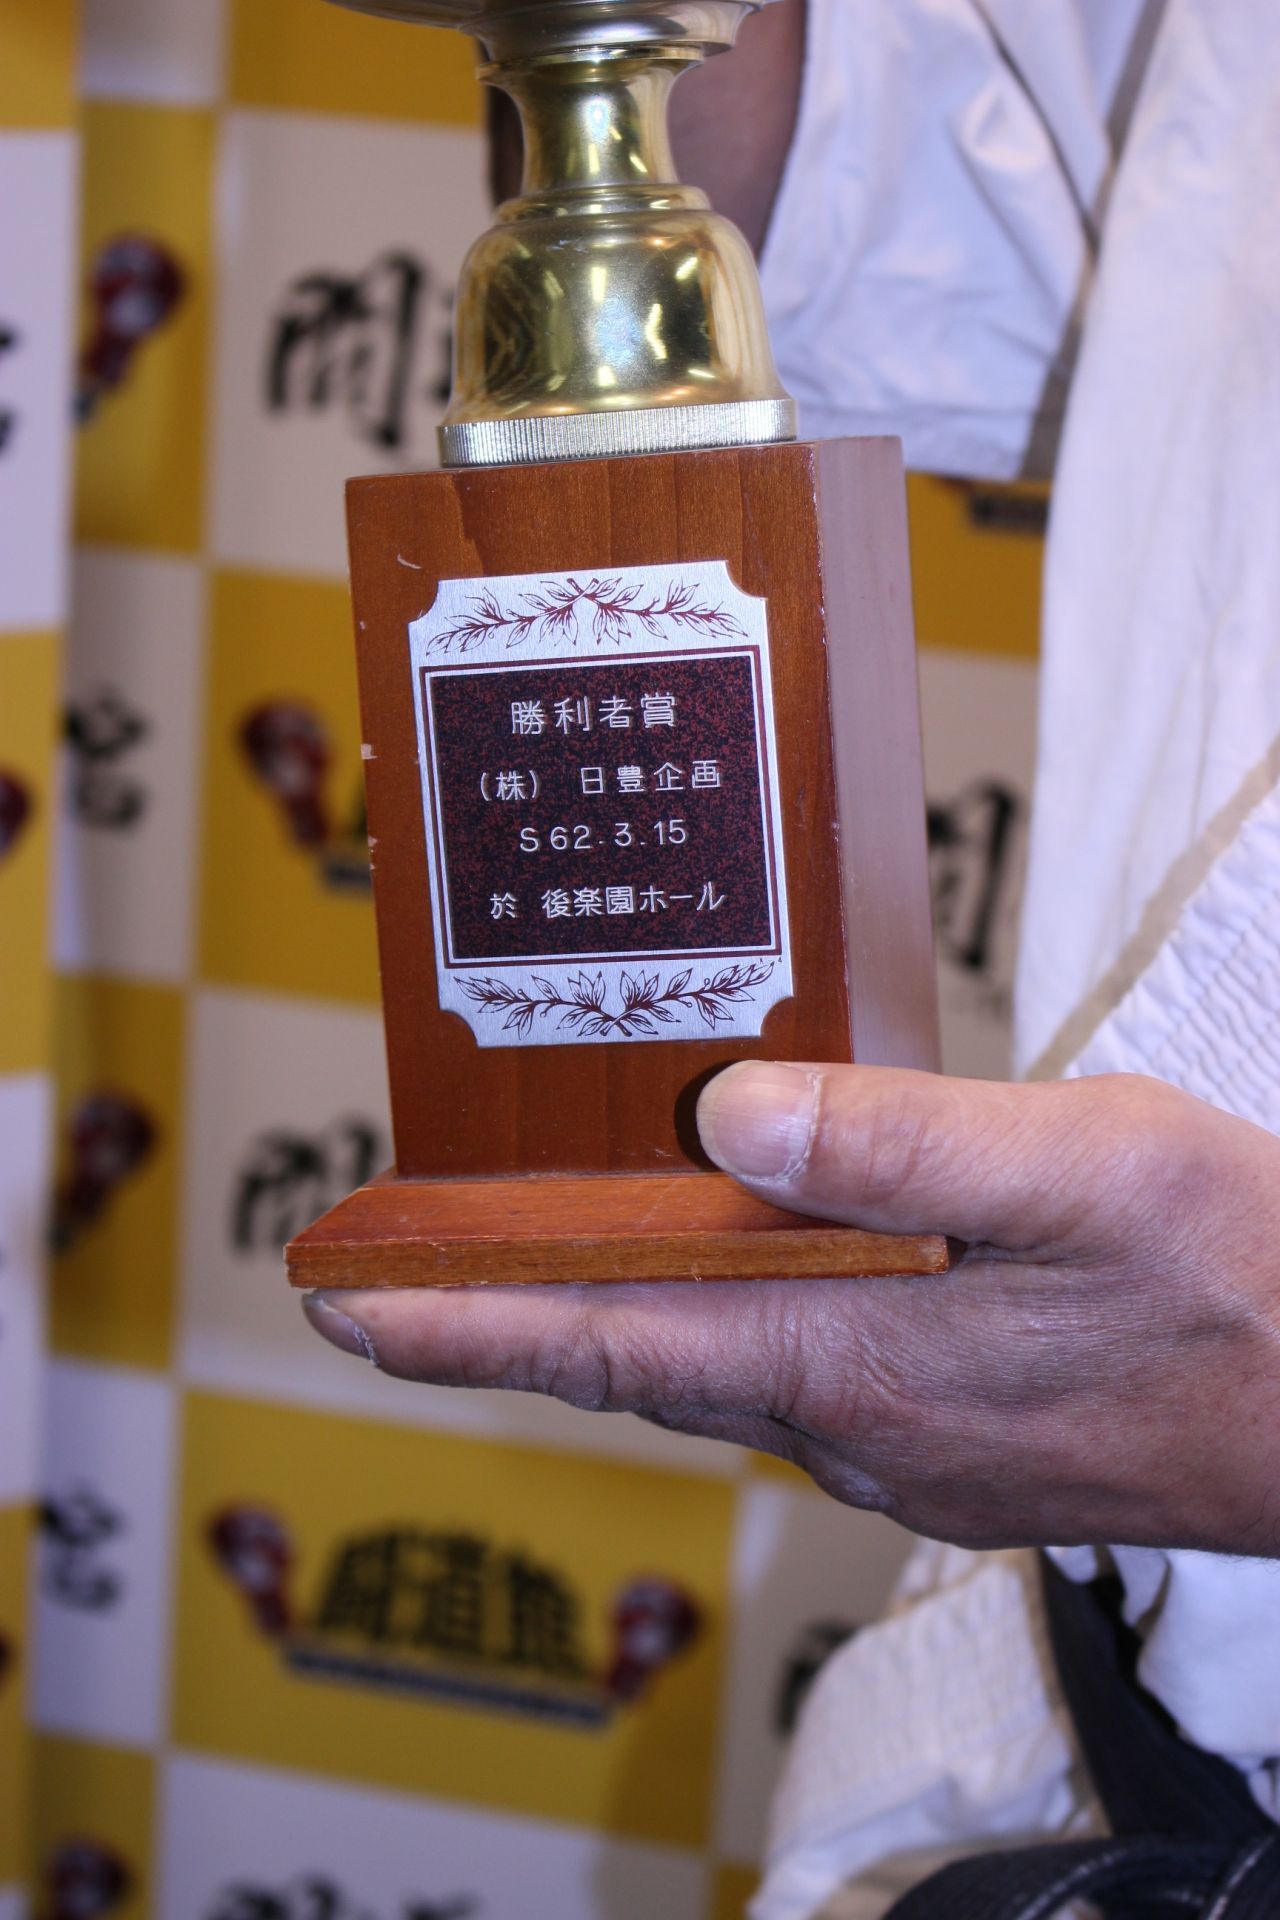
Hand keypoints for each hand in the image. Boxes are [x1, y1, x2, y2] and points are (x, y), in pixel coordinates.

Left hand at [302, 1065, 1279, 1556]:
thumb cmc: (1246, 1285)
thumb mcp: (1084, 1170)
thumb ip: (902, 1148)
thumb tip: (728, 1124)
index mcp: (859, 1360)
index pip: (609, 1348)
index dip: (465, 1326)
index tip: (342, 1306)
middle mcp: (858, 1427)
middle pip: (647, 1360)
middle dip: (527, 1306)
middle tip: (421, 1252)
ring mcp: (908, 1450)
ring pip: (728, 1363)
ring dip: (638, 1305)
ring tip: (574, 1228)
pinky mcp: (957, 1443)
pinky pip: (807, 1371)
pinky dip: (742, 1315)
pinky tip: (762, 1259)